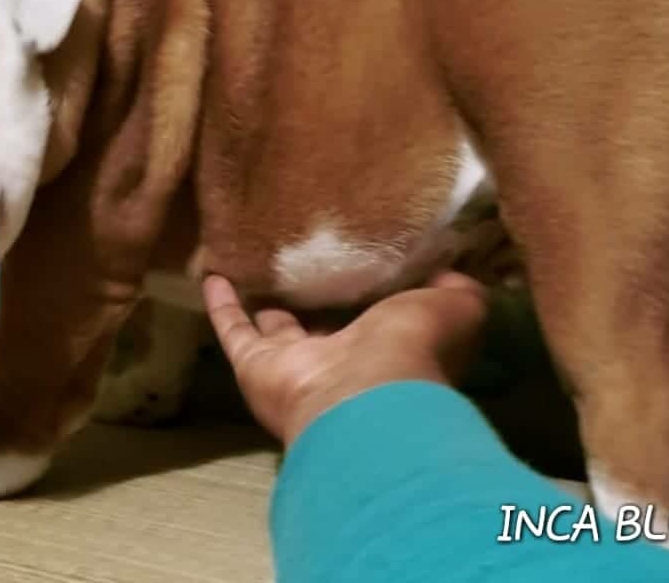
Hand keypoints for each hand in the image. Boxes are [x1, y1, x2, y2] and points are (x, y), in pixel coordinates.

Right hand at [202, 271, 488, 445]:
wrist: (361, 400)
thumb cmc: (411, 351)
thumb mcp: (452, 310)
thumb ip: (457, 291)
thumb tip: (452, 273)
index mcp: (388, 353)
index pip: (378, 325)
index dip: (373, 301)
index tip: (367, 268)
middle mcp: (340, 365)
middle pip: (322, 332)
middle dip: (315, 308)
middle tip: (305, 271)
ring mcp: (293, 368)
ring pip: (274, 331)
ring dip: (264, 306)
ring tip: (253, 271)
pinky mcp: (254, 367)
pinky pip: (233, 330)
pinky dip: (220, 304)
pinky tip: (211, 274)